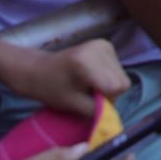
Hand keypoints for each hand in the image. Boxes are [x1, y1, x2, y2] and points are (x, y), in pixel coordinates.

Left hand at [2, 40, 131, 117]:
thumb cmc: (51, 89)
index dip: (108, 99)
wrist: (38, 69)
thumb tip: (115, 116)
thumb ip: (97, 111)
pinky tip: (92, 76)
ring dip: (110, 85)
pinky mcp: (105, 44)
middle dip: (110, 92)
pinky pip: (118, 68)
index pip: (117, 87)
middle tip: (89, 95)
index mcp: (87, 63)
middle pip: (122, 80)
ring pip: (121, 75)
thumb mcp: (73, 105)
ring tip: (89, 84)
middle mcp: (99, 48)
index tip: (91, 101)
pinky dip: (108, 76)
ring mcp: (104, 44)